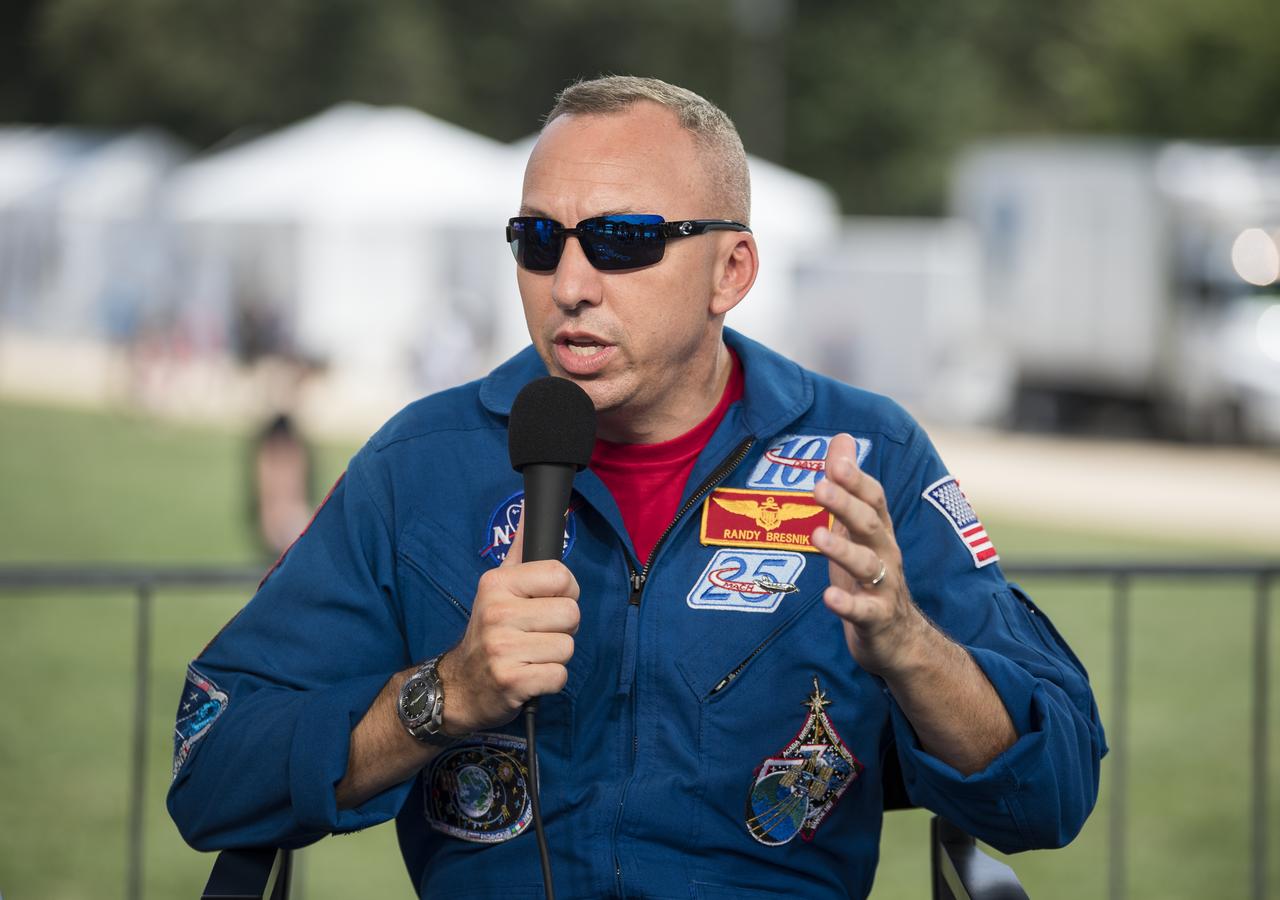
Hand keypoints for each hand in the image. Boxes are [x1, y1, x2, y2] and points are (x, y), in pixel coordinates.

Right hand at [437, 509, 578, 733]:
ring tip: (531, 655)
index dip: (565, 592)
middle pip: (571, 614)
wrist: (460, 685)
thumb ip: (519, 551)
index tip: (547, 603)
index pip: (561, 576)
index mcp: (497, 583)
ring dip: (555, 656)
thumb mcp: (497, 587)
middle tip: (538, 634)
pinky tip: (530, 675)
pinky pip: (559, 676)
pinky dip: (550, 680)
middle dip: (562, 628)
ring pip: (568, 647)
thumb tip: (530, 512)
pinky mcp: (512, 682)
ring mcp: (502, 648)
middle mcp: (497, 612)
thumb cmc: (489, 632)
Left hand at [812, 433, 927, 675]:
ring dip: (842, 550)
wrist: (900, 639)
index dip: (856, 479)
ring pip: (867, 565)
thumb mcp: (857, 528)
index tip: (836, 460)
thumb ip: (847, 485)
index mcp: (878, 531)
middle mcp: (885, 554)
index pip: (873, 498)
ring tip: (817, 536)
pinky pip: (863, 610)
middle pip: (869, 524)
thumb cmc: (870, 575)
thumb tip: (842, 437)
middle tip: (818, 486)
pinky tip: (829, 596)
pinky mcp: (876, 619)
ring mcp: (883, 587)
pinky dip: (847, 603)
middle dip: (846, 504)